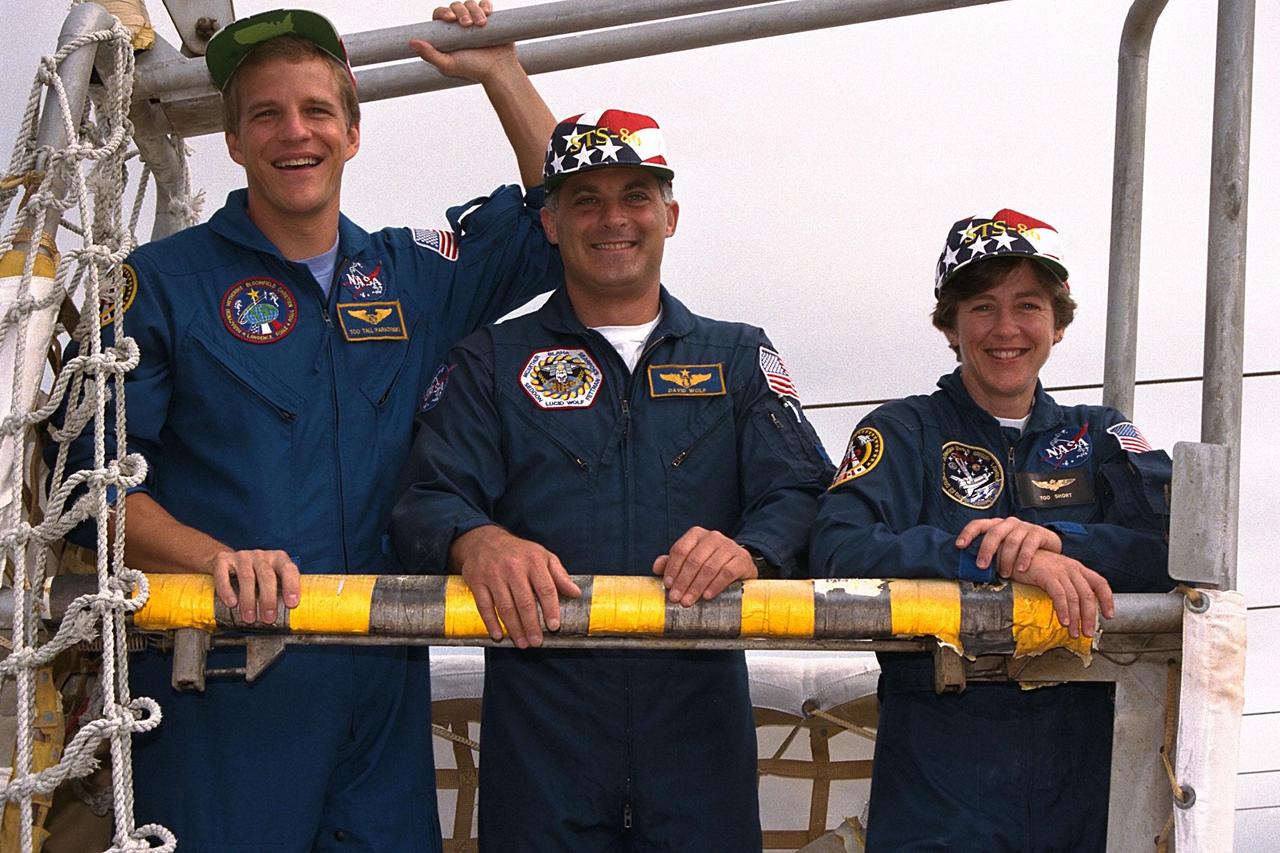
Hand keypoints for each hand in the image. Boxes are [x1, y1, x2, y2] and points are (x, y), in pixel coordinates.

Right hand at [206, 549, 299, 624]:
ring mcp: (242, 557)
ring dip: (248, 600)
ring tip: (249, 618)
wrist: (227, 562)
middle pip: (267, 576)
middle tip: (268, 618)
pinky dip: (227, 590)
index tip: (292, 604)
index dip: (292, 586)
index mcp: (278, 559)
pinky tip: (231, 603)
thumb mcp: (273, 580)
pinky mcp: (223, 560)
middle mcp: (261, 556)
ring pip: (247, 577)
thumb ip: (281, 593)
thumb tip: (289, 619)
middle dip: (269, 599)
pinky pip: (223, 574)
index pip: (289, 570)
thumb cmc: (256, 576)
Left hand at [412, 2, 519, 84]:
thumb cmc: (473, 70)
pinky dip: (485, 6)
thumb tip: (411, 42)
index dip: (443, 12)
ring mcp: (474, 20)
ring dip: (475, 10)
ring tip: (481, 24)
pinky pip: (484, 4)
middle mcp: (459, 25)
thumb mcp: (448, 65)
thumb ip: (430, 55)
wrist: (499, 70)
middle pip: (455, 6)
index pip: (440, 14)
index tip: (450, 18)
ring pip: (470, 3)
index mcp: (447, 33)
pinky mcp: (489, 19)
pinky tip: (487, 14)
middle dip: (461, 12)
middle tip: (468, 25)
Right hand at [450, 525, 580, 647]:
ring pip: (505, 607)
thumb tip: (575, 593)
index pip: (545, 588)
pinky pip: (485, 606)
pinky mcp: (477, 582)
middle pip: (525, 602)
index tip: (554, 626)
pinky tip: (498, 635)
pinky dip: (491, 623)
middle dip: (532, 625)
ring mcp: (494, 575)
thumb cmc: (518, 552)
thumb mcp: (543, 556)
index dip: (551, 609)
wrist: (485, 540)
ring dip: (514, 628)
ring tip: (522, 642)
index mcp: (533, 562)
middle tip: (536, 641)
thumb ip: (560, 575)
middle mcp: (513, 568)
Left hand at [652, 527, 756, 606]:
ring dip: (697, 587)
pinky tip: (707, 596)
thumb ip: (672, 562)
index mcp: (696, 534)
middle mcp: (713, 537)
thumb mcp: (690, 560)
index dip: (672, 568)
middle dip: (683, 581)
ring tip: (688, 601)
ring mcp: (729, 546)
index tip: (668, 585)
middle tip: (676, 598)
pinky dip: (715, 585)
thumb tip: (656, 567)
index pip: (680, 549)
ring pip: (709, 567)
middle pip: (694, 560)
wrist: (739, 564)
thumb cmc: (710, 563)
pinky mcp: (741, 559)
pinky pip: (727, 572)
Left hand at [956, 517, 1061, 576]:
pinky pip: (1029, 545)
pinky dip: (1024, 558)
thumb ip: (990, 554)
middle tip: (981, 566)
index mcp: (996, 525)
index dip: (967, 533)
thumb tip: (969, 567)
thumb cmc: (1020, 551)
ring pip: (1011, 541)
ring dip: (1006, 559)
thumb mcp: (1003, 550)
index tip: (959, 545)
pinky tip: (1021, 569)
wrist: (1048, 549)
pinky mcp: (1038, 533)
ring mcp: (1024, 526)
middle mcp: (1008, 523)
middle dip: (986, 550)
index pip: (978, 524)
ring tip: (1004, 574)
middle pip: (994, 533)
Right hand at [1019, 551, 1114, 638]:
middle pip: (1088, 594)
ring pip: (1075, 597)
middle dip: (1090, 616)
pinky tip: (1064, 621)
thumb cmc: (1033, 566)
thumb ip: (1066, 586)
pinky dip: (1063, 610)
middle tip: (1087, 633)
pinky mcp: (1047, 575)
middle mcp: (1072, 568)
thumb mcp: (1055, 573)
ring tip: (1074, 632)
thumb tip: (1075, 608)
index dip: (1107, 599)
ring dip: (1077, 618)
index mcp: (1077, 568)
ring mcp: (1060, 571)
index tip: (1109, 615)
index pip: (1100, 583)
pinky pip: (1060, 595)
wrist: (1014, 552)